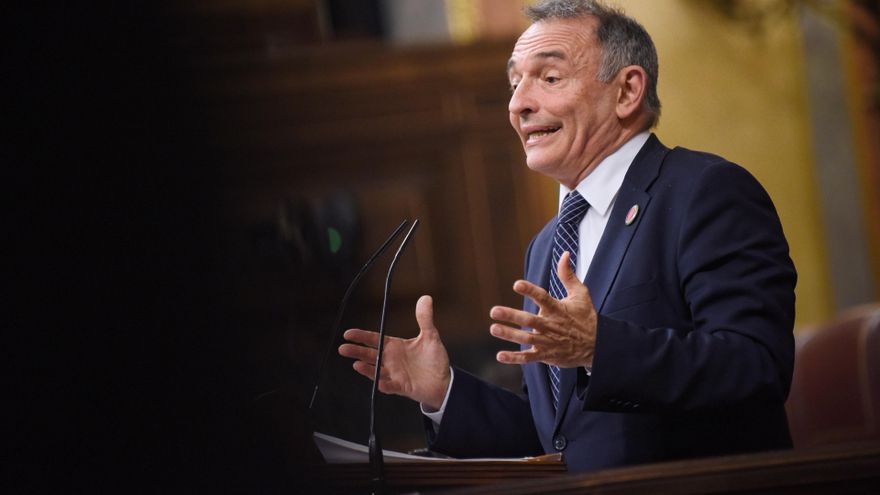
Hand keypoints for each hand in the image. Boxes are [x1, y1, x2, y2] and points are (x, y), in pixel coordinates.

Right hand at [338, 295, 450, 409]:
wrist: (443, 381)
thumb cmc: (434, 359)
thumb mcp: (430, 336)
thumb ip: (425, 319)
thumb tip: (426, 298)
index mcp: (394, 347)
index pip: (374, 340)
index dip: (361, 336)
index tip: (348, 333)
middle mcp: (391, 360)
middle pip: (369, 355)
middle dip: (356, 351)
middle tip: (343, 348)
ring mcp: (394, 374)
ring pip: (376, 371)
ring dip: (366, 369)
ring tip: (357, 364)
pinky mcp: (402, 387)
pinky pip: (390, 386)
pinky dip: (384, 385)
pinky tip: (379, 383)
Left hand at [489, 251, 596, 367]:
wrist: (597, 346)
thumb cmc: (586, 317)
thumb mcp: (581, 294)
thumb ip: (568, 275)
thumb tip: (565, 254)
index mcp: (558, 309)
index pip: (543, 298)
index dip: (530, 291)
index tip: (516, 284)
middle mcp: (551, 325)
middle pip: (530, 320)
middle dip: (511, 315)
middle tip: (494, 311)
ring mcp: (548, 342)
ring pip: (527, 339)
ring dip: (510, 335)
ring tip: (494, 329)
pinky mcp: (546, 355)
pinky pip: (529, 357)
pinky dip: (515, 358)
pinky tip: (500, 355)